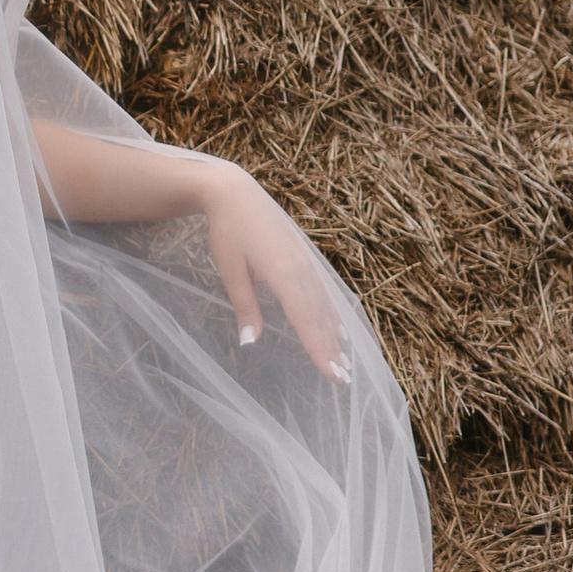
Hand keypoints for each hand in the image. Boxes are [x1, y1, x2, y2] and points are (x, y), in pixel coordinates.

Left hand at [194, 162, 353, 383]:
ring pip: (324, 304)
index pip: (305, 321)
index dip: (319, 350)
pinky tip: (338, 327)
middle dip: (331, 349)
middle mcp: (301, 270)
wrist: (234, 191)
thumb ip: (244, 307)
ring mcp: (305, 262)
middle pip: (319, 317)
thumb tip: (250, 343)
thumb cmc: (227, 232)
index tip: (333, 375)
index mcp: (284, 274)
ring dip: (334, 334)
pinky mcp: (303, 257)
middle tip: (344, 379)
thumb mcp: (231, 271)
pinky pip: (322, 291)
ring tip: (345, 360)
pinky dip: (330, 313)